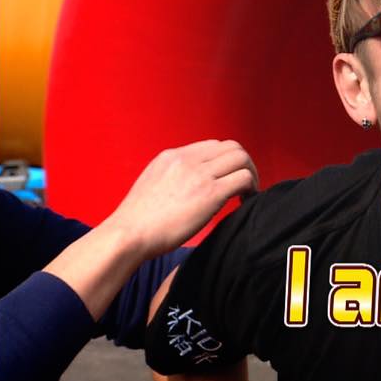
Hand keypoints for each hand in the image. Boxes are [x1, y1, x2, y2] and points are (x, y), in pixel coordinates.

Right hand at [103, 140, 258, 258]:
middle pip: (232, 147)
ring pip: (242, 159)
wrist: (128, 235)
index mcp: (172, 156)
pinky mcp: (210, 193)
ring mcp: (200, 175)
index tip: (228, 178)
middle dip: (244, 164)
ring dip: (251, 175)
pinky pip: (244, 179)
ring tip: (247, 194)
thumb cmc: (139, 221)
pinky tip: (245, 203)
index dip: (226, 161)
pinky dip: (251, 189)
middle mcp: (187, 160)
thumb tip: (191, 183)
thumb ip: (173, 177)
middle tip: (245, 186)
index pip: (213, 146)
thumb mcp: (152, 184)